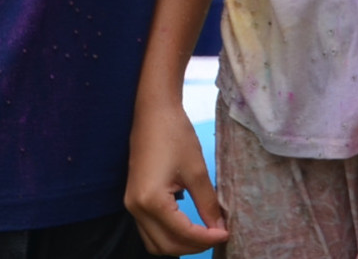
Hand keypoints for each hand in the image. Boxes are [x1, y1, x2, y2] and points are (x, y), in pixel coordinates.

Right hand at [124, 98, 229, 254]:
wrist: (153, 112)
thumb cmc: (175, 135)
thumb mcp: (197, 170)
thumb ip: (207, 203)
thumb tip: (219, 226)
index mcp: (150, 201)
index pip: (181, 233)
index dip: (206, 238)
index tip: (227, 233)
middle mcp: (135, 208)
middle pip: (165, 246)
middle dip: (193, 246)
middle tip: (218, 235)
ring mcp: (131, 205)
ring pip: (154, 242)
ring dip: (180, 244)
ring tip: (205, 235)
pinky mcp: (134, 200)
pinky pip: (149, 230)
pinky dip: (169, 235)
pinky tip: (188, 227)